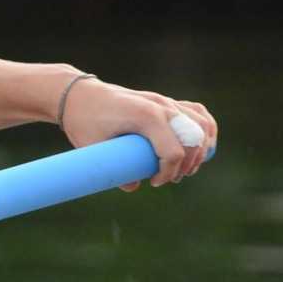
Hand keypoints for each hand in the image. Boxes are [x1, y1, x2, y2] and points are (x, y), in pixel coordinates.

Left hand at [59, 78, 216, 190]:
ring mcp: (165, 101)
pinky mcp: (164, 101)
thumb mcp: (93, 148)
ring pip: (201, 124)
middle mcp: (161, 106)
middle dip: (187, 165)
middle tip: (169, 179)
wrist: (77, 94)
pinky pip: (197, 111)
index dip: (168, 172)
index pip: (173, 151)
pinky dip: (205, 128)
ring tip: (185, 167)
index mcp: (145, 116)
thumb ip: (114, 170)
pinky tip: (201, 144)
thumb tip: (135, 186)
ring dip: (200, 149)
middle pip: (193, 140)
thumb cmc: (83, 120)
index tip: (153, 182)